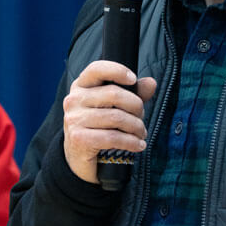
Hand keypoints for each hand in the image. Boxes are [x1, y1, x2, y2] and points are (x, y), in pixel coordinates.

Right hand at [61, 60, 155, 183]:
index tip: (133, 80)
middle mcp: (74, 100)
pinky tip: (139, 145)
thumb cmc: (99, 127)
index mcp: (81, 86)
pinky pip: (112, 137)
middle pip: (114, 94)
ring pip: (116, 117)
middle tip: (141, 117)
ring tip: (142, 134)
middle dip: (136, 106)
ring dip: (136, 127)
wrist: (78, 157)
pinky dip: (131, 142)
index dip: (118, 70)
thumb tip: (151, 82)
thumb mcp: (114, 107)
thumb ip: (132, 93)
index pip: (97, 69)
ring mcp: (74, 119)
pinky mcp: (78, 139)